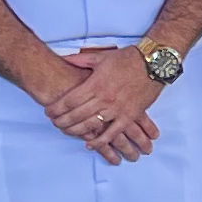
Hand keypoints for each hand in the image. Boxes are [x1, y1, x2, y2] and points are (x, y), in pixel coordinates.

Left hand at [43, 47, 159, 159]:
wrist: (153, 63)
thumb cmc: (127, 59)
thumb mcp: (101, 57)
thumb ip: (80, 60)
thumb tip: (63, 58)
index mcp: (95, 83)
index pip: (69, 100)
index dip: (56, 108)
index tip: (48, 112)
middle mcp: (103, 98)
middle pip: (76, 114)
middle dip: (62, 121)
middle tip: (54, 123)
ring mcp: (116, 109)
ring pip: (91, 125)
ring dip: (75, 131)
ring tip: (65, 132)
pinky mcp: (129, 116)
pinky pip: (112, 133)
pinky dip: (100, 141)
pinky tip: (89, 144)